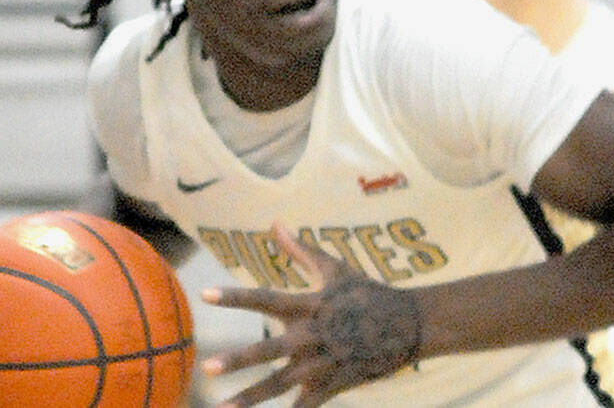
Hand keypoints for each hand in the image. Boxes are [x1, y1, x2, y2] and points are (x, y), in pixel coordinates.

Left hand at [200, 223, 421, 407]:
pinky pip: (306, 404)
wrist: (409, 324)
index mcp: (310, 305)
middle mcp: (313, 335)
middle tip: (208, 367)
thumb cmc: (367, 292)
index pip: (265, 299)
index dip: (235, 297)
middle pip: (269, 350)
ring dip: (250, 398)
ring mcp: (324, 363)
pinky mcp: (335, 384)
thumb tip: (275, 223)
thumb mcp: (335, 269)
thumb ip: (300, 250)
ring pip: (280, 384)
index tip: (205, 294)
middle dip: (239, 360)